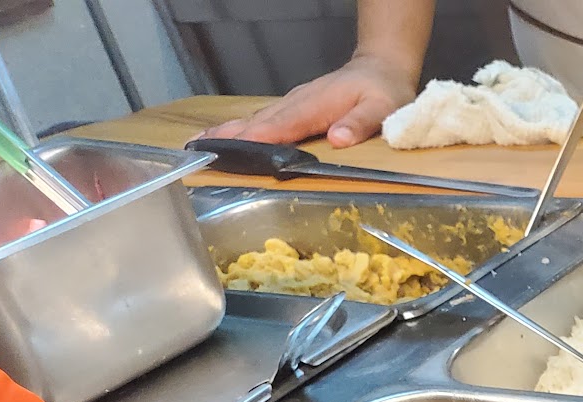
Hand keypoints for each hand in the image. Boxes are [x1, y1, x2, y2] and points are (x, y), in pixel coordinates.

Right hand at [196, 53, 418, 148]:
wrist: (379, 68)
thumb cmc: (383, 91)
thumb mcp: (383, 107)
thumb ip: (361, 122)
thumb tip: (338, 138)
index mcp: (317, 105)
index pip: (284, 124)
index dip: (260, 138)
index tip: (237, 149)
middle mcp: (298, 103)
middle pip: (259, 121)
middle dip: (230, 136)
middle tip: (199, 151)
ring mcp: (292, 104)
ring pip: (255, 119)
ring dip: (227, 132)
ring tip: (198, 145)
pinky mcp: (291, 108)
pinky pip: (262, 119)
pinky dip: (239, 129)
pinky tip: (222, 138)